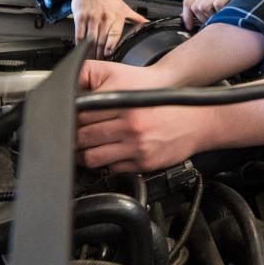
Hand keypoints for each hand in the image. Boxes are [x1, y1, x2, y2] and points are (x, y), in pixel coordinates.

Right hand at [64, 0, 147, 56]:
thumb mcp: (123, 6)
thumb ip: (135, 17)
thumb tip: (148, 24)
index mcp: (117, 16)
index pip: (115, 35)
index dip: (111, 47)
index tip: (109, 56)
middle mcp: (105, 16)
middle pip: (102, 40)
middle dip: (100, 53)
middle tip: (99, 62)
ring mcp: (92, 16)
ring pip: (91, 38)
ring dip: (90, 51)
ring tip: (90, 60)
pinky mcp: (80, 16)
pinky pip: (79, 33)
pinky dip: (79, 43)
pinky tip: (80, 49)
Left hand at [76, 60, 200, 171]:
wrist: (197, 123)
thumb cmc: (167, 107)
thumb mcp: (139, 96)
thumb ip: (112, 101)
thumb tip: (82, 109)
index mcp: (128, 105)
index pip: (85, 113)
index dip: (71, 118)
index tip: (66, 120)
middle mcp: (131, 126)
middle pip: (84, 136)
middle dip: (72, 139)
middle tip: (68, 139)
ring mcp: (136, 148)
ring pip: (92, 157)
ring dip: (83, 156)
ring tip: (82, 152)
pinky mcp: (141, 164)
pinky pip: (111, 168)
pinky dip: (105, 164)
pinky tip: (106, 157)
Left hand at [181, 0, 249, 29]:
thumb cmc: (239, 6)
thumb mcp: (219, 6)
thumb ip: (205, 10)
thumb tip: (190, 22)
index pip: (188, 2)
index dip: (186, 16)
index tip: (189, 27)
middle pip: (195, 7)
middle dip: (203, 19)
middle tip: (215, 20)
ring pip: (203, 7)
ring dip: (213, 16)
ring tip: (224, 15)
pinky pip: (216, 6)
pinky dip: (223, 12)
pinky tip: (231, 11)